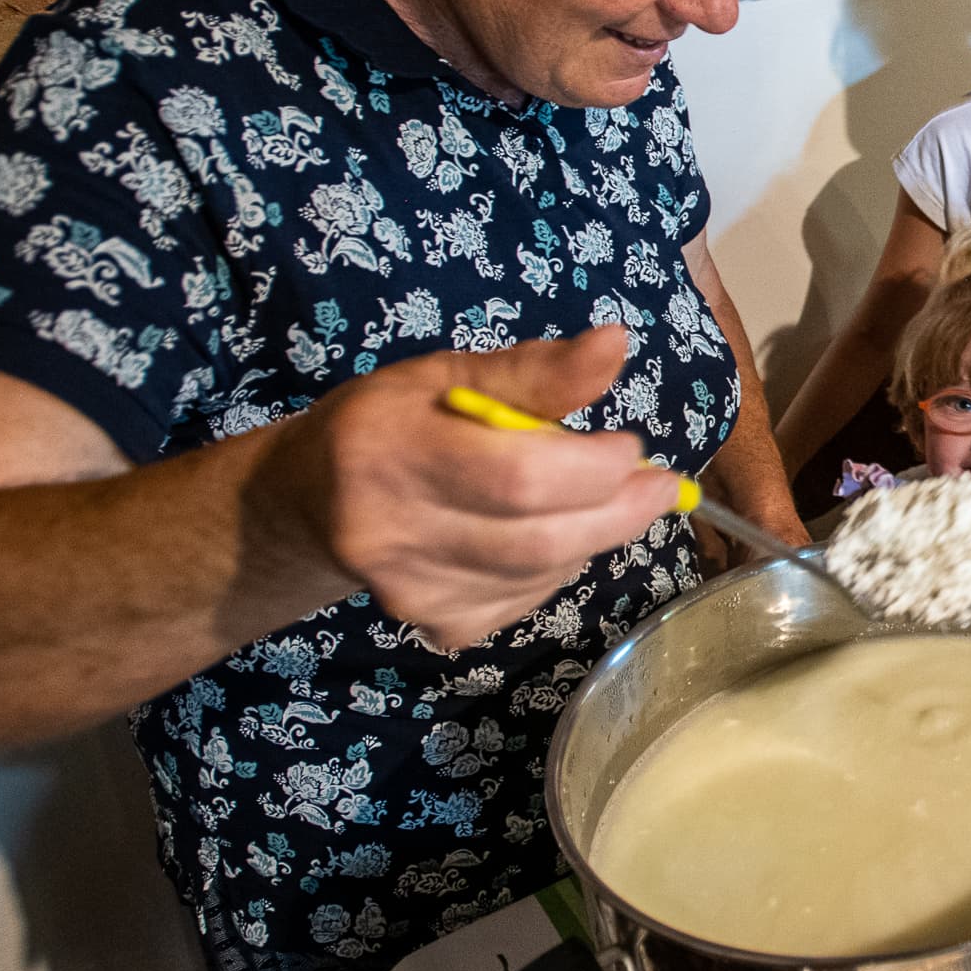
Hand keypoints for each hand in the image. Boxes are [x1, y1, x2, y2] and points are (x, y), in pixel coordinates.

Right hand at [265, 326, 681, 653]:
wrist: (312, 501)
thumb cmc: (392, 420)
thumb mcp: (450, 375)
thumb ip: (535, 370)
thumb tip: (616, 343)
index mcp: (390, 448)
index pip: (516, 477)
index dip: (592, 467)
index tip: (631, 448)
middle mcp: (390, 531)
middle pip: (537, 539)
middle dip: (617, 511)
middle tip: (658, 486)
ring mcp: (410, 591)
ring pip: (541, 575)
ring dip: (591, 537)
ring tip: (599, 501)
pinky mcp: (433, 626)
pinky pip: (526, 602)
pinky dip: (558, 568)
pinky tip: (546, 536)